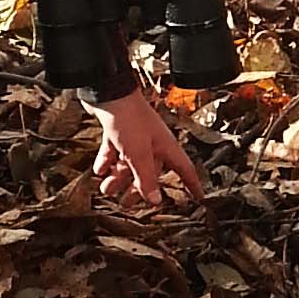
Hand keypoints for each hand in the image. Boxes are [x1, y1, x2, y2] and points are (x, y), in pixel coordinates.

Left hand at [87, 90, 203, 202]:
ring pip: (129, 163)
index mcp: (165, 147)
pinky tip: (99, 169)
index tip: (198, 198)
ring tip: (105, 188)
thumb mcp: (138, 155)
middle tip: (127, 203)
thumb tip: (155, 200)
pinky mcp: (118, 130)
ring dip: (118, 177)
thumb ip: (146, 179)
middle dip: (138, 188)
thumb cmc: (129, 119)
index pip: (184, 169)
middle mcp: (153, 143)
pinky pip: (114, 151)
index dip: (192, 184)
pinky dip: (107, 161)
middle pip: (150, 172)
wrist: (108, 93)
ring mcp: (135, 136)